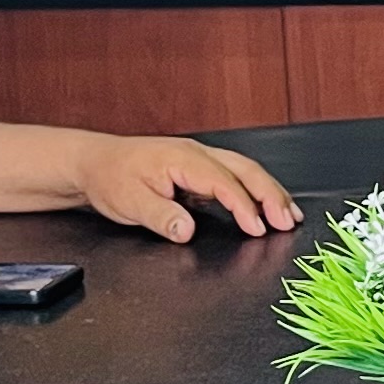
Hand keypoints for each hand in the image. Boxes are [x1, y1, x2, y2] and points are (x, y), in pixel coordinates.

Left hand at [83, 134, 299, 240]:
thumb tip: (186, 230)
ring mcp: (199, 158)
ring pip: (245, 170)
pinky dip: (255, 190)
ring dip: (269, 191)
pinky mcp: (199, 168)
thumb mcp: (128, 202)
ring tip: (289, 214)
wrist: (94, 162)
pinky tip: (265, 205)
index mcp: (182, 158)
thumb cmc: (110, 178)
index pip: (223, 181)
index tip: (257, 228)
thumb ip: (160, 216)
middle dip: (270, 195)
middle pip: (245, 170)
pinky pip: (235, 175)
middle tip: (288, 221)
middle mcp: (196, 153)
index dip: (243, 205)